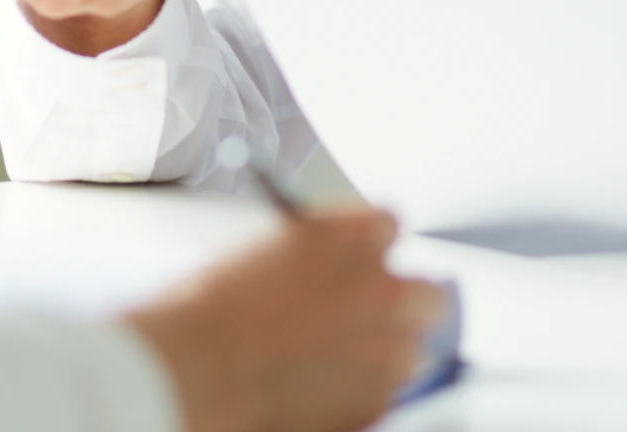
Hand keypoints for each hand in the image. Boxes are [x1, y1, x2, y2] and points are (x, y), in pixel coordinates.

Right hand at [125, 207, 442, 431]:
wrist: (200, 369)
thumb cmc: (217, 307)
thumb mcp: (268, 252)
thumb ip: (315, 253)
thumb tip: (329, 268)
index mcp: (359, 235)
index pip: (389, 225)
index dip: (367, 246)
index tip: (351, 261)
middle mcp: (388, 288)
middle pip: (425, 294)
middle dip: (399, 305)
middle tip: (364, 319)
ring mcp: (391, 349)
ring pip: (408, 350)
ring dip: (379, 354)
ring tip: (324, 364)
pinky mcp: (381, 401)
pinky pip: (384, 392)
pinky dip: (359, 391)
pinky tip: (314, 389)